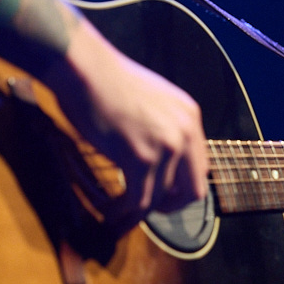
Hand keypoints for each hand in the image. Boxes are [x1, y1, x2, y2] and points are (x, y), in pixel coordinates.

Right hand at [46, 18, 208, 226]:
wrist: (84, 67)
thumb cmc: (107, 81)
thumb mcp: (153, 100)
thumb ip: (165, 127)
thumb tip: (160, 158)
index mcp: (190, 117)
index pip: (199, 167)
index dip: (182, 187)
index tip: (164, 195)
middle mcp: (185, 132)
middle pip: (194, 190)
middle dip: (172, 206)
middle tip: (150, 209)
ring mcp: (166, 146)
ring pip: (161, 198)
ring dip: (139, 212)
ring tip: (119, 215)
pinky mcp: (141, 157)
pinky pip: (139, 201)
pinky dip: (124, 214)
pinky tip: (111, 215)